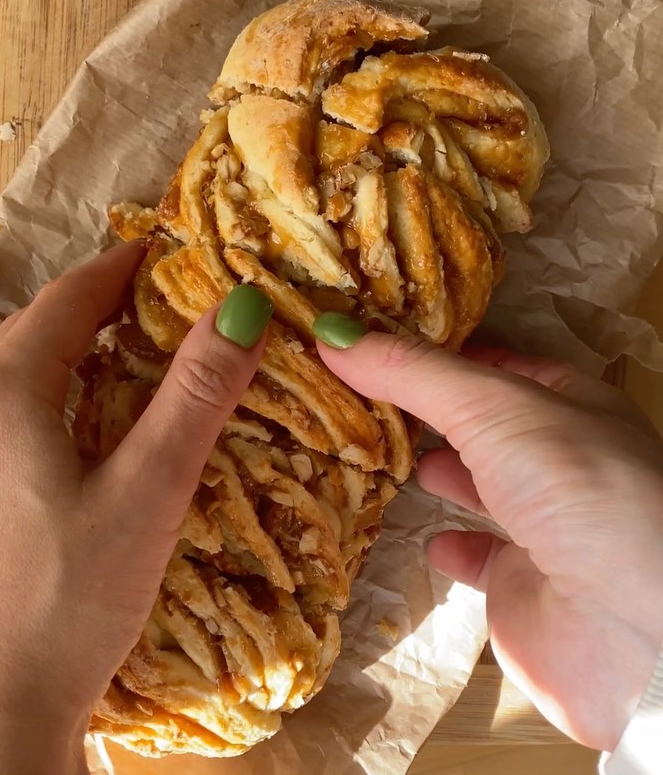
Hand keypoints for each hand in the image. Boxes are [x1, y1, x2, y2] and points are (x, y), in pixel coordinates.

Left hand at [0, 246, 269, 774]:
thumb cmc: (68, 603)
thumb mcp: (147, 493)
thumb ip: (195, 396)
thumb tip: (243, 309)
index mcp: (6, 393)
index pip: (73, 302)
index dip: (124, 271)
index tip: (168, 252)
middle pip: (35, 326)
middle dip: (94, 299)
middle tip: (152, 289)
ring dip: (35, 320)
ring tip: (81, 301)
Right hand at [315, 327, 662, 750]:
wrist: (628, 625)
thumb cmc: (574, 487)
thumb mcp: (491, 406)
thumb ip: (412, 373)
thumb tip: (331, 333)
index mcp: (570, 404)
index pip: (498, 364)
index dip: (443, 352)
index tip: (380, 345)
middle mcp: (562, 460)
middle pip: (487, 425)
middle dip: (434, 412)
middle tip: (367, 399)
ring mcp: (546, 525)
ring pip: (484, 487)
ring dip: (443, 472)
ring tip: (385, 455)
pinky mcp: (524, 587)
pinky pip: (480, 557)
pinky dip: (452, 544)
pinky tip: (424, 537)